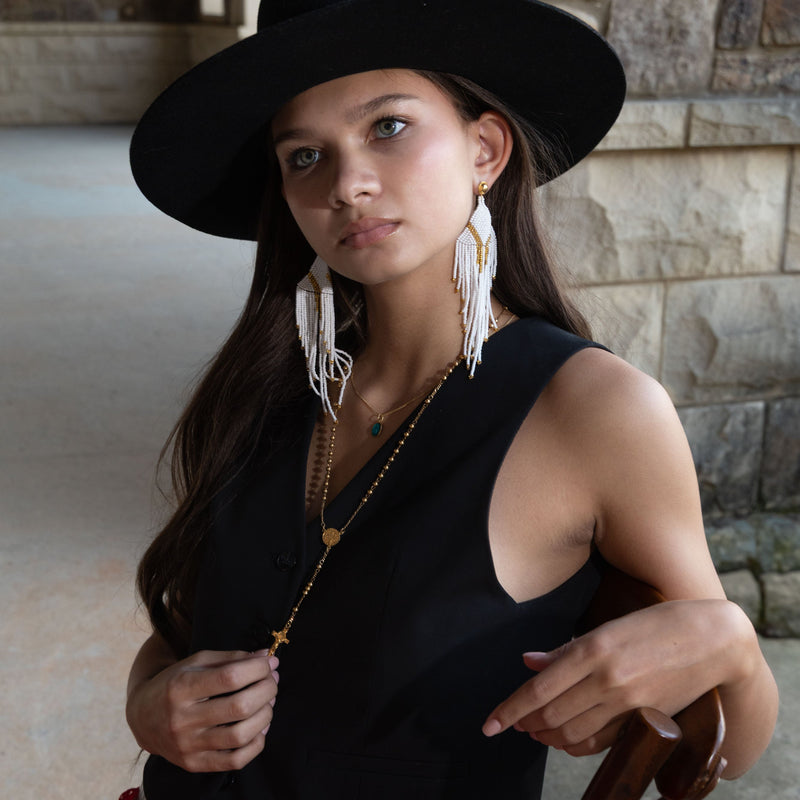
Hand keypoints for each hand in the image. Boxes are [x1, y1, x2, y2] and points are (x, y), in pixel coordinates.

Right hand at [126, 649, 279, 772]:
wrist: (143, 716)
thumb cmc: (176, 682)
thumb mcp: (197, 662)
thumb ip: (231, 658)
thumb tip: (266, 657)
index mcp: (181, 687)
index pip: (230, 677)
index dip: (257, 668)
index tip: (270, 662)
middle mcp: (182, 719)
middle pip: (238, 707)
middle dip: (266, 690)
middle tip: (273, 681)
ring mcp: (187, 745)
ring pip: (240, 735)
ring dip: (265, 715)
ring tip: (268, 702)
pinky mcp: (193, 763)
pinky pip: (234, 762)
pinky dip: (255, 744)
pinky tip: (259, 728)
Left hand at [482, 599, 737, 756]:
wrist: (714, 641)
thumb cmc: (657, 624)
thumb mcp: (608, 627)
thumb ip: (566, 650)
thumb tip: (528, 662)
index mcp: (593, 649)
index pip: (539, 689)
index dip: (510, 710)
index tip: (490, 724)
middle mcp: (607, 679)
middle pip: (552, 715)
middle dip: (525, 724)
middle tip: (512, 724)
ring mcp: (628, 703)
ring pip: (573, 732)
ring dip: (547, 736)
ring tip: (534, 731)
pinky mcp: (645, 719)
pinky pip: (602, 741)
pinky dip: (577, 745)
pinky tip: (565, 739)